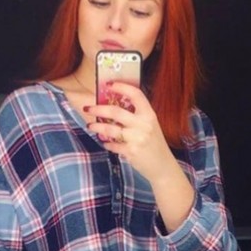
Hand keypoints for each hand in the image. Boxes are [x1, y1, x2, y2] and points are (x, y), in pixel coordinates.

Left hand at [86, 82, 195, 232]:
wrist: (163, 166)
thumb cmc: (154, 144)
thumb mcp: (150, 126)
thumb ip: (136, 116)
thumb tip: (113, 107)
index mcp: (149, 114)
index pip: (136, 94)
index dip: (122, 87)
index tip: (109, 84)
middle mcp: (143, 124)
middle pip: (116, 112)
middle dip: (98, 109)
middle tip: (88, 108)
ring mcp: (137, 138)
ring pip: (110, 129)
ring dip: (97, 127)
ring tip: (90, 126)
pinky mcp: (131, 151)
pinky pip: (112, 145)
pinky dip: (106, 144)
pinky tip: (105, 143)